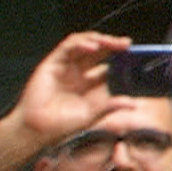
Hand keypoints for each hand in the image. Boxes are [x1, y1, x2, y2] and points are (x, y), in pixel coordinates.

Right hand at [5, 32, 133, 145]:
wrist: (37, 130)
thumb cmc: (62, 125)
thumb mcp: (92, 115)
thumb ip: (111, 106)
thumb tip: (133, 104)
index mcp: (88, 81)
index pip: (106, 62)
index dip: (118, 56)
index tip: (132, 54)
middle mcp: (77, 71)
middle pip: (97, 50)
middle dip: (111, 44)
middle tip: (125, 44)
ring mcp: (65, 66)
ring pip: (83, 43)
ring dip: (98, 40)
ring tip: (111, 43)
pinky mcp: (52, 63)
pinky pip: (68, 47)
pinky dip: (81, 44)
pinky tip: (93, 47)